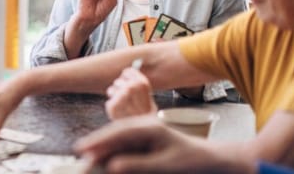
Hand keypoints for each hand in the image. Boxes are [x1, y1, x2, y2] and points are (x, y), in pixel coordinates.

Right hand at [74, 116, 251, 173]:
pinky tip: (108, 162)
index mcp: (149, 127)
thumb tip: (112, 167)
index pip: (117, 132)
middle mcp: (144, 127)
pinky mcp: (146, 143)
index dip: (98, 140)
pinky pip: (126, 147)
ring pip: (118, 141)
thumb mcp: (165, 166)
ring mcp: (145, 134)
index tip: (81, 148)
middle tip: (80, 156)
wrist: (213, 161)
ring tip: (90, 160)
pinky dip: (116, 154)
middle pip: (114, 135)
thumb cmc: (192, 162)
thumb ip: (138, 165)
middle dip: (97, 145)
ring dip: (105, 150)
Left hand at [105, 67, 157, 119]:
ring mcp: (121, 97)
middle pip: (118, 81)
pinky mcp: (113, 107)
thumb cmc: (146, 113)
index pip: (127, 71)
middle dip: (121, 89)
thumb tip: (127, 70)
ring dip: (116, 97)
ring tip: (125, 108)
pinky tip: (122, 114)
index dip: (127, 78)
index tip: (131, 86)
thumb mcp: (147, 96)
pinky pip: (109, 102)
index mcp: (142, 83)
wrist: (146, 132)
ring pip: (111, 90)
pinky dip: (113, 108)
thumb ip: (137, 83)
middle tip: (129, 101)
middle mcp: (131, 87)